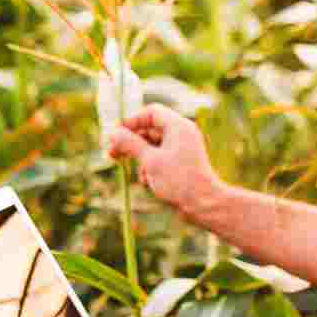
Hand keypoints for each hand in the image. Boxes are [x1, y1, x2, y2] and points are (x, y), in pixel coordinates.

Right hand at [106, 104, 222, 220]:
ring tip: (138, 176)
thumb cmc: (179, 180)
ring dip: (140, 159)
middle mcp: (181, 133)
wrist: (204, 204)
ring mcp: (182, 148)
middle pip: (150, 130)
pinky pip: (160, 158)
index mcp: (178, 126)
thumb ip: (130, 144)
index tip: (116, 134)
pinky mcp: (181, 163)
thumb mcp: (150, 161)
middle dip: (131, 143)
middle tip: (111, 153)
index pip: (151, 112)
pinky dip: (151, 167)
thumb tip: (113, 133)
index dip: (132, 121)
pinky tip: (148, 182)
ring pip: (153, 146)